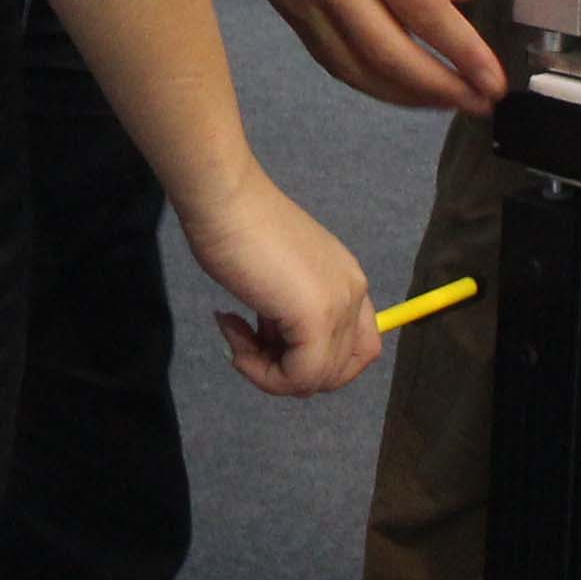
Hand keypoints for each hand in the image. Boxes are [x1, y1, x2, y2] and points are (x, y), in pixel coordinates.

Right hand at [178, 172, 381, 398]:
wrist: (225, 199)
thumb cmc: (237, 226)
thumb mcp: (276, 280)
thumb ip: (289, 313)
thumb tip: (278, 350)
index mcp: (348, 281)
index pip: (355, 350)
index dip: (312, 362)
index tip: (264, 339)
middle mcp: (353, 294)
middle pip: (336, 372)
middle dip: (287, 372)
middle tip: (245, 341)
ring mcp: (339, 306)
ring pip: (314, 380)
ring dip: (266, 371)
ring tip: (233, 331)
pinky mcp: (317, 319)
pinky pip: (297, 378)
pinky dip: (259, 370)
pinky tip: (231, 326)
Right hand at [193, 0, 509, 113]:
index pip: (423, 12)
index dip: (463, 54)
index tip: (494, 81)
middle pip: (390, 57)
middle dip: (441, 90)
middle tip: (481, 102)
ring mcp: (303, 1)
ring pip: (357, 71)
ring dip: (407, 97)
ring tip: (446, 101)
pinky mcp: (286, 11)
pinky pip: (331, 61)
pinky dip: (369, 83)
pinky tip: (396, 85)